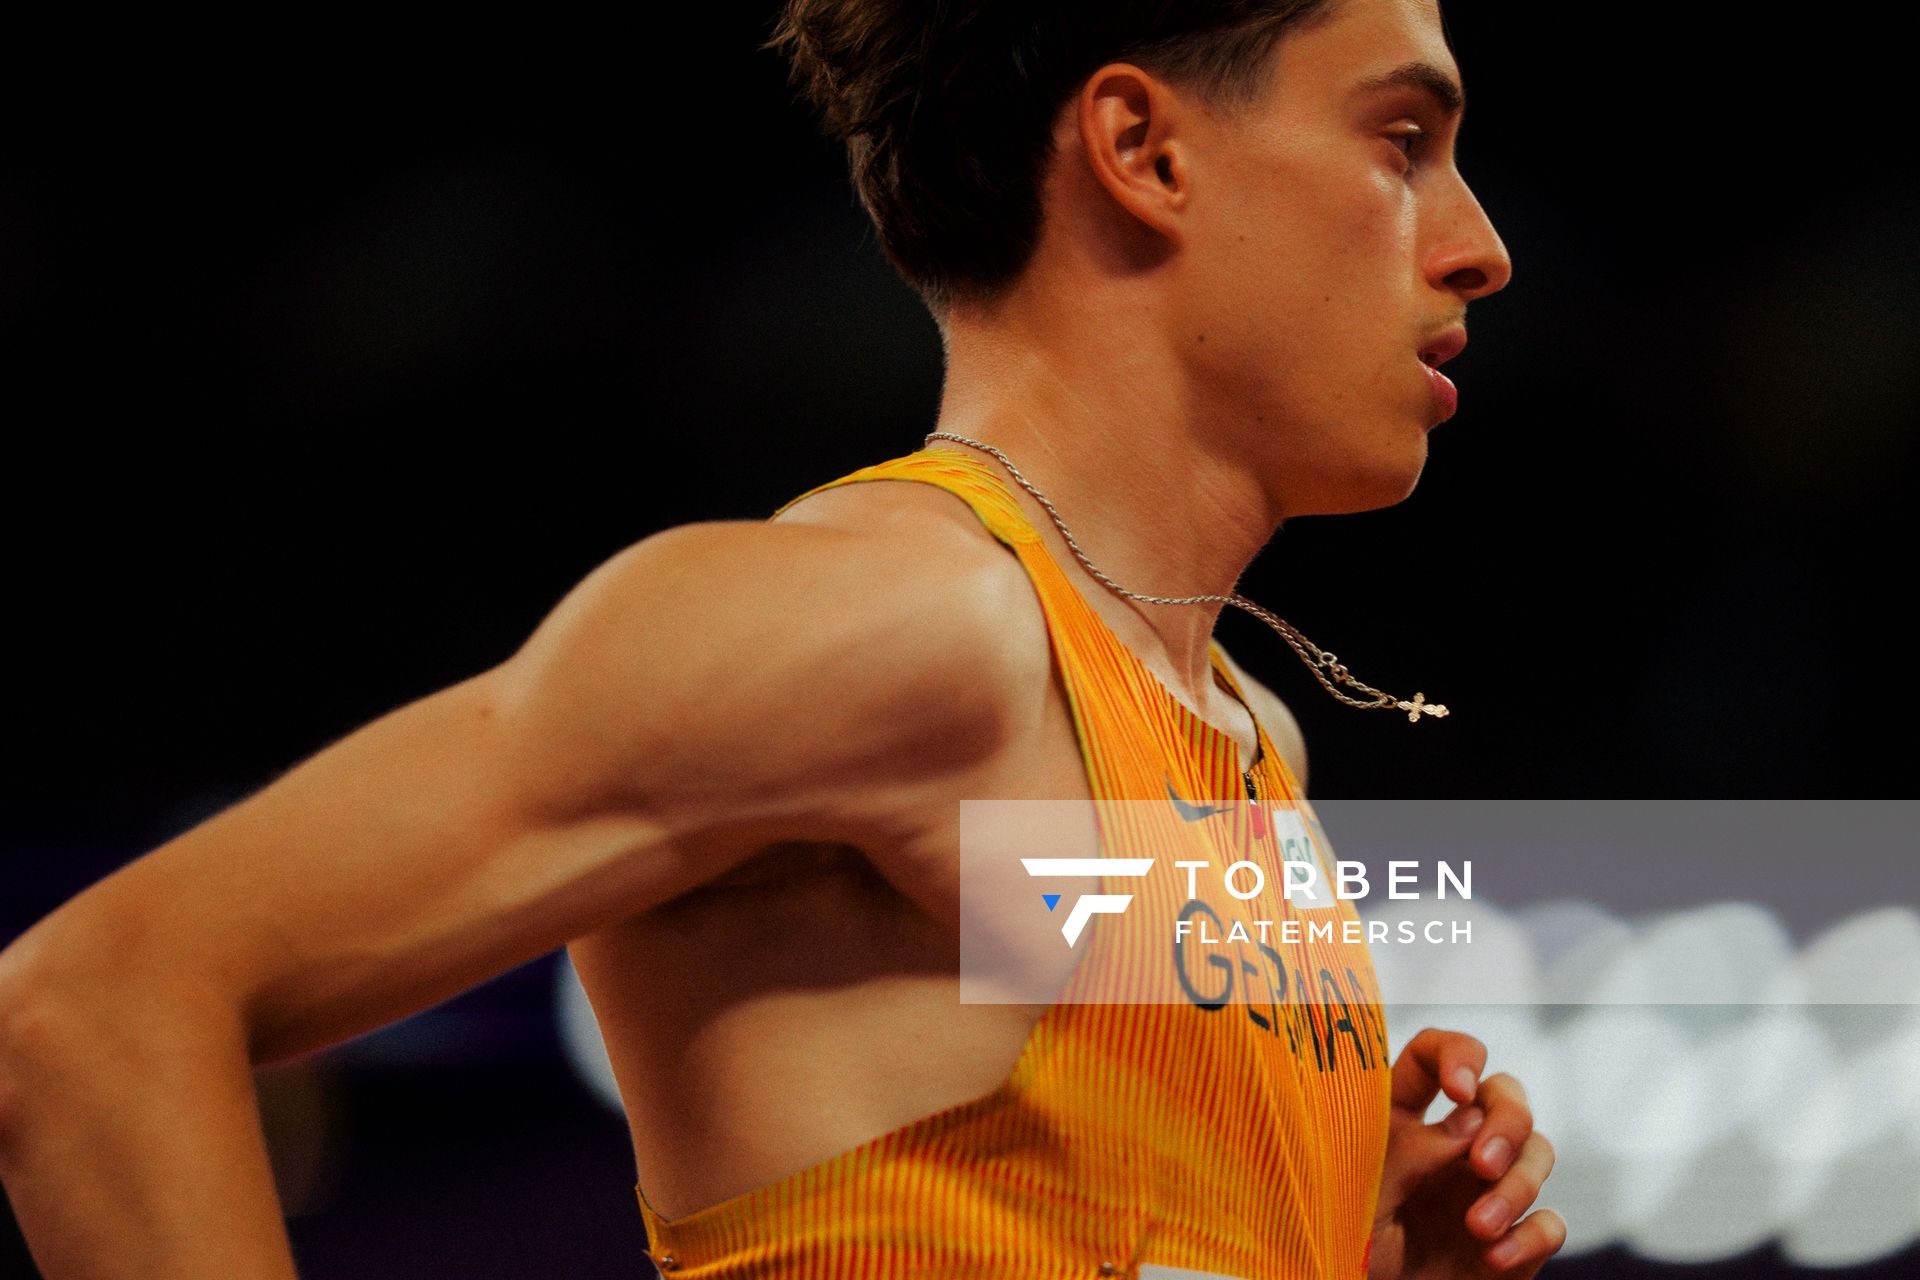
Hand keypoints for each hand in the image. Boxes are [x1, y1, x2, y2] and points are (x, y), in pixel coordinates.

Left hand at [1367, 1028, 1565, 1278]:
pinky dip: (1532, 1236)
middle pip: (1504, 1092)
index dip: (1457, 1054)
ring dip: (1518, 1185)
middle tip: (1483, 1163)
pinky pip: (1549, 1221)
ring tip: (1478, 1228)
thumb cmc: (1347, 1251)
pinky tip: (1494, 1256)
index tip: (1460, 1089)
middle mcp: (1449, 1144)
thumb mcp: (1361, 1195)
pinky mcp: (1513, 1239)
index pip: (1433, 1055)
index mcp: (1401, 1118)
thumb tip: (1466, 1119)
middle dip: (1508, 1120)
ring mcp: (1484, 1189)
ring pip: (1538, 1150)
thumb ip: (1408, 1152)